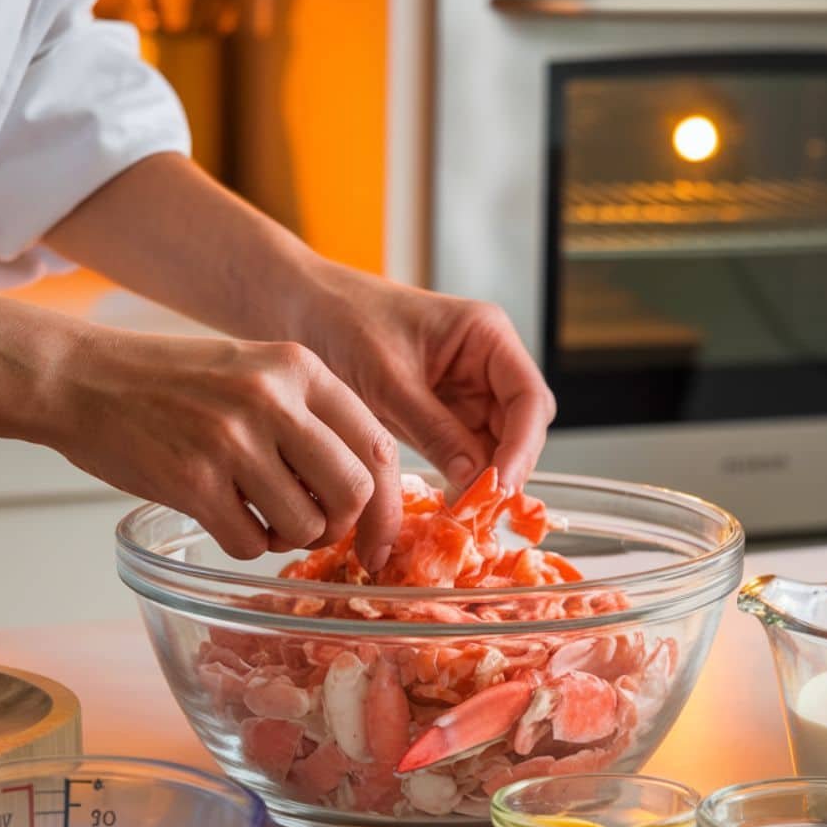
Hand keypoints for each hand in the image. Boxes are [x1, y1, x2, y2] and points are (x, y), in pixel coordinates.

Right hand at [45, 328, 401, 567]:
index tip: (379, 538)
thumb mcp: (254, 370)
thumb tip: (364, 492)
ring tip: (260, 517)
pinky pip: (251, 543)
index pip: (378, 444)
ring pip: (306, 525)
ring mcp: (232, 439)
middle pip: (354, 491)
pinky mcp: (192, 481)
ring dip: (289, 538)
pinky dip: (246, 545)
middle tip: (313, 527)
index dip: (390, 503)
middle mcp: (272, 398)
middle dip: (340, 526)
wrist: (79, 377)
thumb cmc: (171, 382)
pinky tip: (224, 518)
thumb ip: (310, 416)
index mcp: (298, 367)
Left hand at [290, 262, 555, 491]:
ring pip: (496, 448)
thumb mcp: (389, 379)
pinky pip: (465, 456)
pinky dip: (461, 481)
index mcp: (486, 337)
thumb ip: (435, 428)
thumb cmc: (342, 322)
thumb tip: (476, 479)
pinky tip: (447, 505)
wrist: (298, 310)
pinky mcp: (442, 418)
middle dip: (506, 469)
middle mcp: (486, 365)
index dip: (522, 446)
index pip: (528, 398)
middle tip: (480, 510)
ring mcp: (466, 394)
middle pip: (520, 428)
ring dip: (484, 482)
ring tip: (463, 515)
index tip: (500, 484)